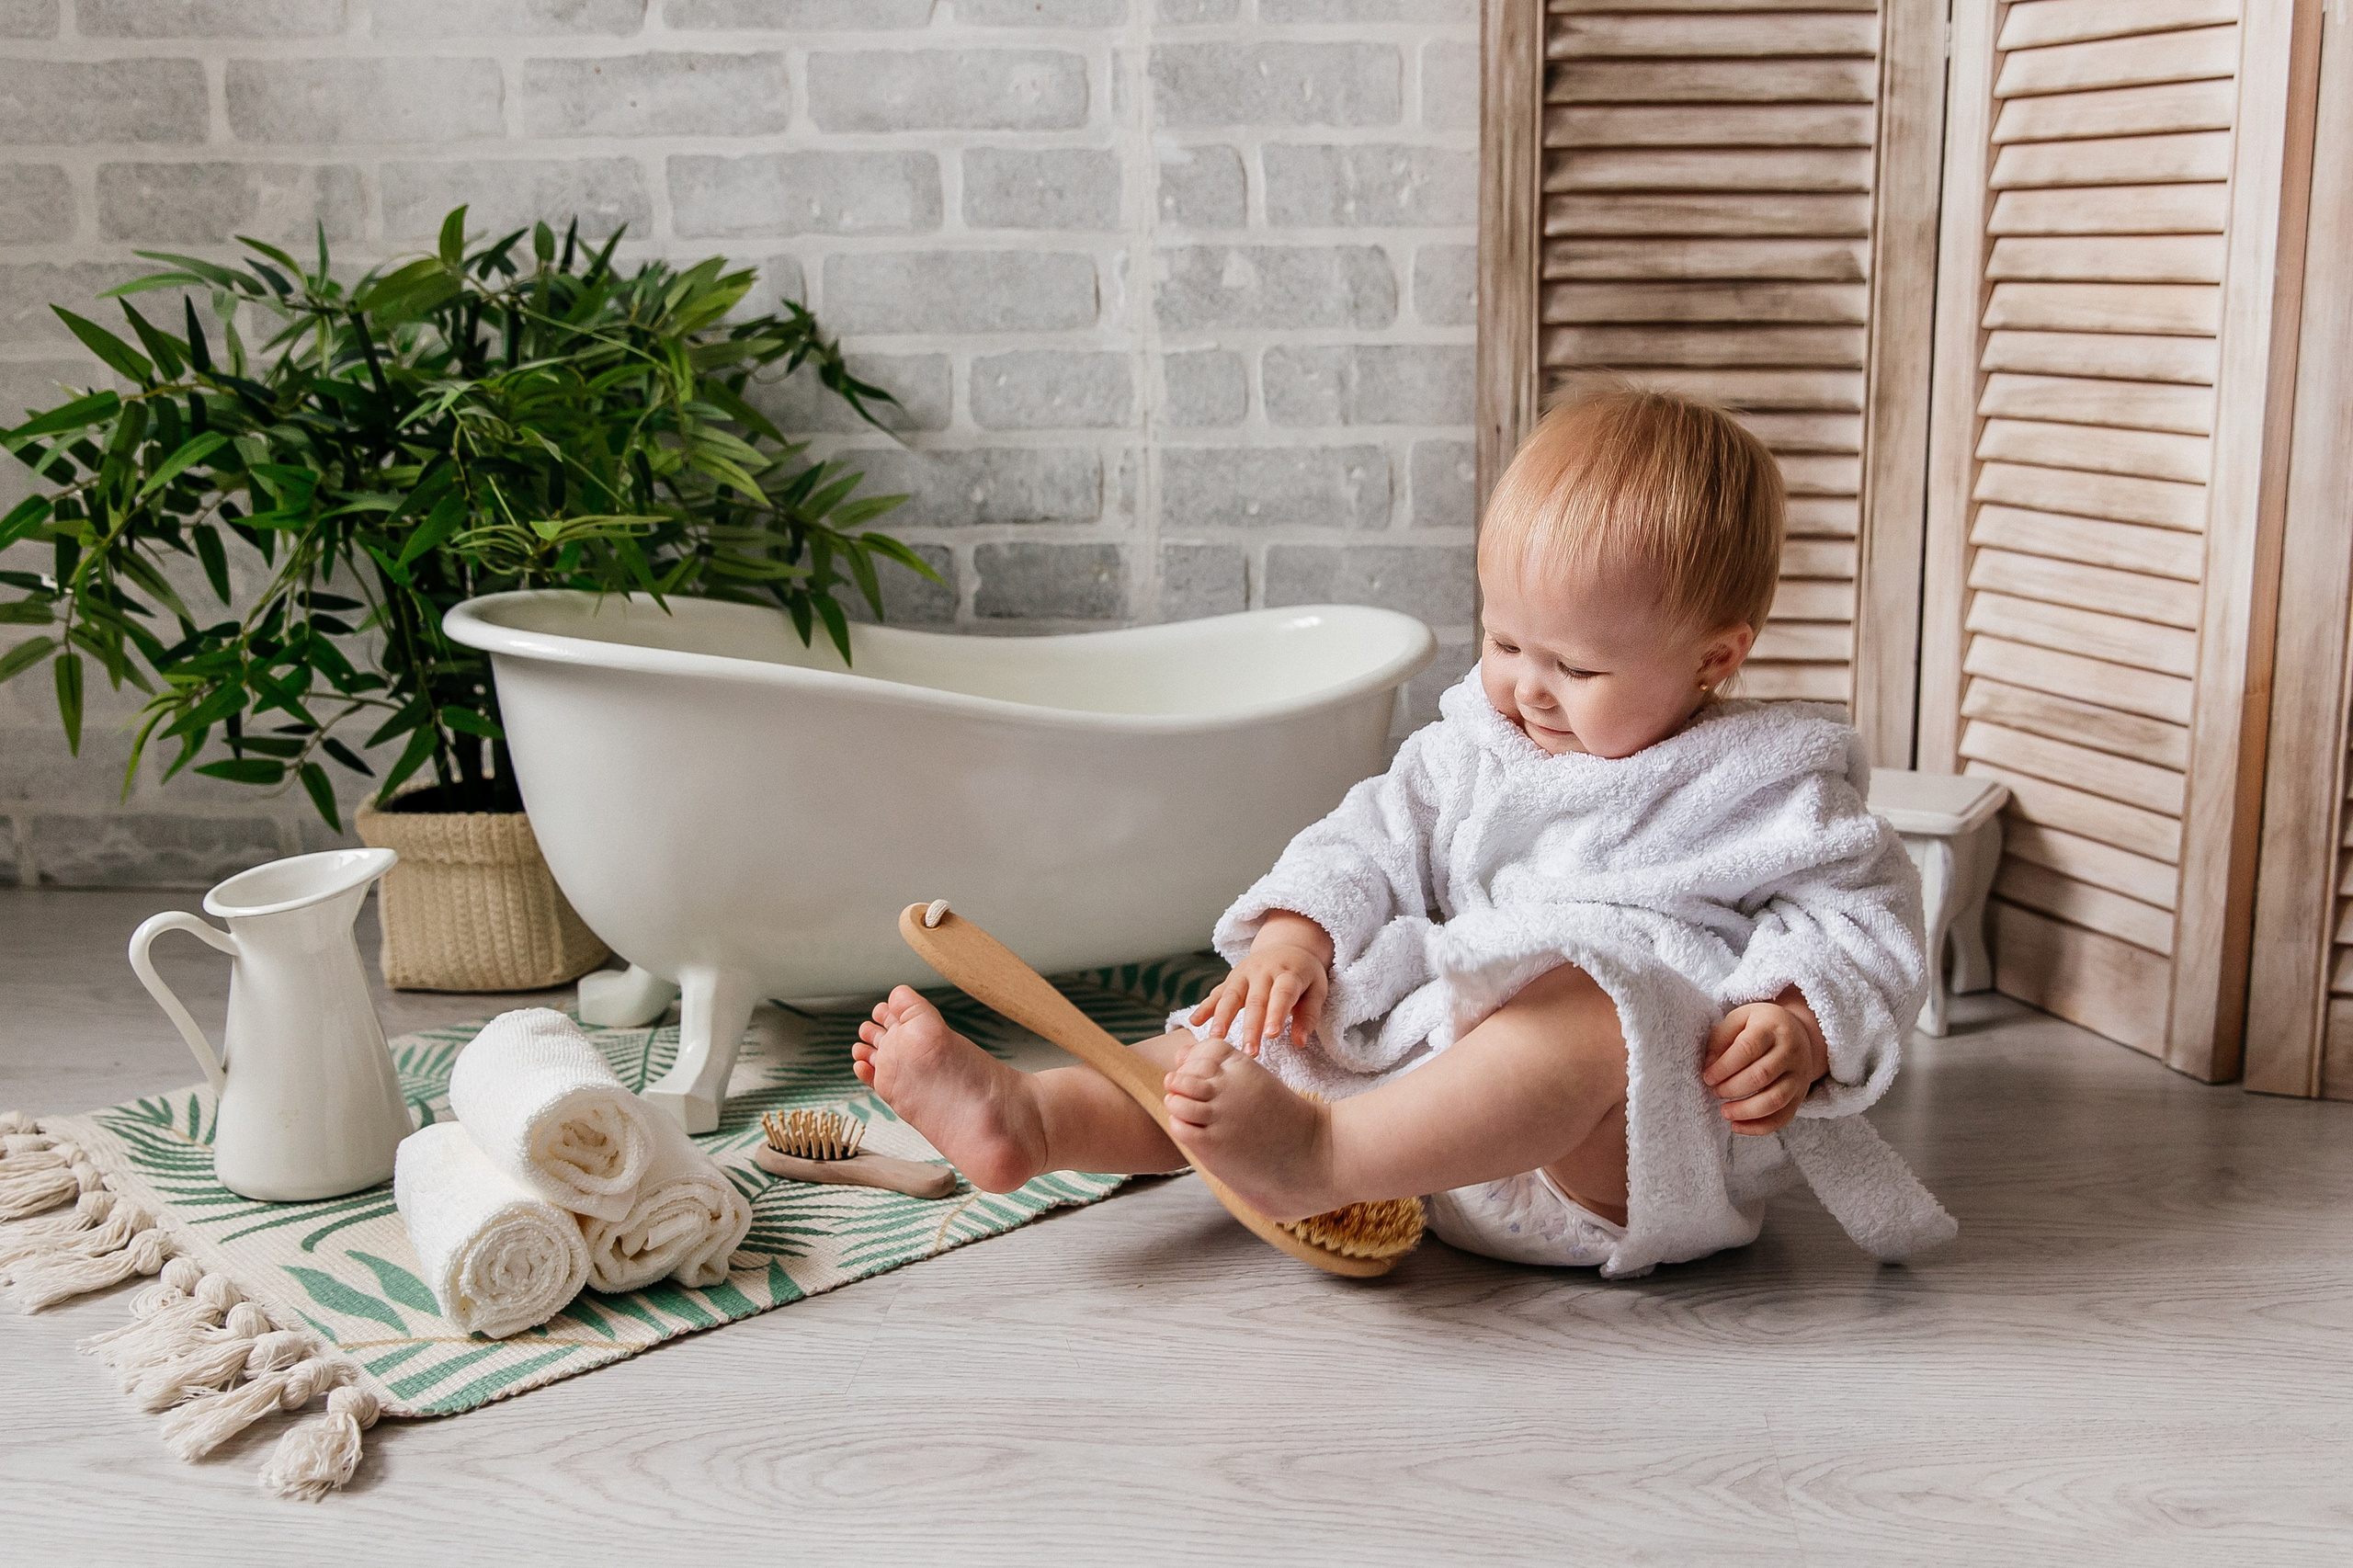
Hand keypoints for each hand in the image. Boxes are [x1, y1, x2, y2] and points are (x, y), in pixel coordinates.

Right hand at [1187, 911, 1331, 1055]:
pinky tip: (1194, 1021)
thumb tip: (1299, 1042)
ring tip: (1216, 1039)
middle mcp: (1264, 971)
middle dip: (1251, 1027)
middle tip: (1248, 1052)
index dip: (1276, 1013)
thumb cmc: (1303, 975)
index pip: (1282, 994)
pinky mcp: (1232, 977)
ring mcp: (1244, 973)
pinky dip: (1205, 1007)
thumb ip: (1309, 1015)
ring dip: (1222, 1018)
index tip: (1271, 1035)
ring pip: (1231, 996)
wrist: (1287, 946)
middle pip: (1256, 1000)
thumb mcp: (1317, 989)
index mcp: (1289, 972)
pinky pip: (1217, 992)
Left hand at [1702, 989, 1826, 1135]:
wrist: (1796, 1032)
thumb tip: (1709, 1066)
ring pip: (1775, 1099)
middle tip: (1714, 1091)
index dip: (1724, 1066)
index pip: (1748, 1048)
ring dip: (1745, 1111)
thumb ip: (1721, 1038)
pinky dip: (1760, 1127)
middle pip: (1762, 1075)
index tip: (1707, 1077)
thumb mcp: (1739, 1019)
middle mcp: (1791, 1051)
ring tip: (1724, 1112)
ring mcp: (1799, 1075)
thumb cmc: (1759, 1026)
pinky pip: (1783, 1117)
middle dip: (1732, 1088)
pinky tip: (1737, 1126)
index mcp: (1772, 1027)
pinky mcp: (1801, 1095)